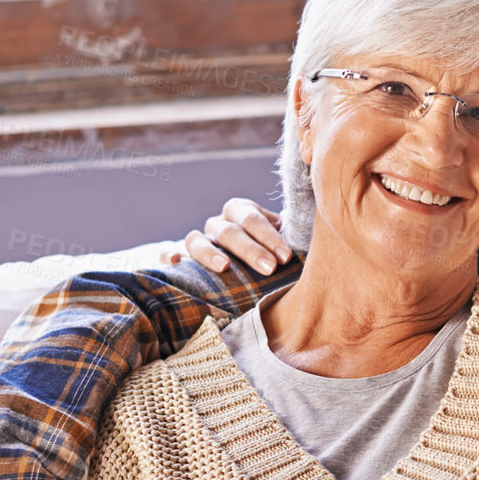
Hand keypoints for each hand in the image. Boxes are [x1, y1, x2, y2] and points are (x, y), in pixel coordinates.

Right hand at [159, 198, 292, 275]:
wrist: (248, 258)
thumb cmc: (270, 250)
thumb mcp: (281, 239)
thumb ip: (291, 236)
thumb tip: (310, 242)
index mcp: (242, 212)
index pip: (252, 218)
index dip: (269, 236)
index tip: (285, 256)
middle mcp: (219, 223)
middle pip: (229, 231)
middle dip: (250, 249)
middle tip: (269, 267)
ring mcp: (200, 240)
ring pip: (196, 240)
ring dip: (210, 253)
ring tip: (224, 267)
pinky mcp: (183, 258)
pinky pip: (168, 253)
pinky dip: (169, 256)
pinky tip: (175, 262)